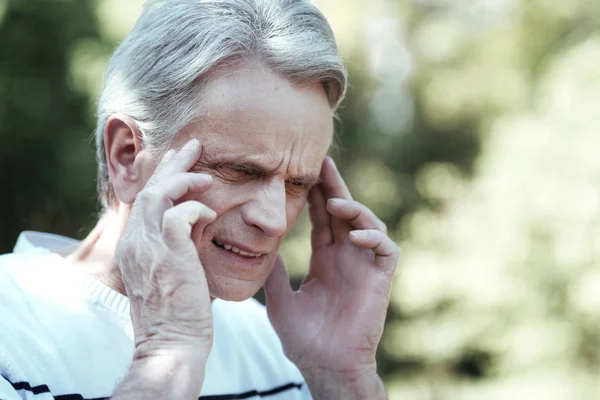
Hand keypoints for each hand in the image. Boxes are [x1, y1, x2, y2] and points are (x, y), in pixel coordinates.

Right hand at [115, 139, 215, 359]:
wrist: (172, 345)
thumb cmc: (179, 314)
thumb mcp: (172, 271)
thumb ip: (179, 243)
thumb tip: (198, 220)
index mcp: (133, 246)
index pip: (144, 200)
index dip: (162, 176)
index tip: (180, 161)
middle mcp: (134, 243)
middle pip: (149, 189)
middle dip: (172, 164)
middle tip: (194, 145)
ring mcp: (148, 248)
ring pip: (158, 194)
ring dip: (184, 179)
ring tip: (206, 173)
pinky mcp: (168, 255)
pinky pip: (179, 215)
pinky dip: (196, 208)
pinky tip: (210, 213)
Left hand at [264, 157, 398, 384]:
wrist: (325, 366)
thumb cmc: (304, 339)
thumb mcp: (280, 299)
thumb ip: (274, 273)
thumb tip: (258, 248)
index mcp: (325, 260)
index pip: (322, 219)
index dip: (316, 196)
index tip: (305, 173)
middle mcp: (347, 258)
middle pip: (344, 213)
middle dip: (335, 187)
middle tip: (323, 163)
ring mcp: (364, 267)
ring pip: (368, 224)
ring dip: (355, 209)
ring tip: (335, 202)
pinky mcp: (380, 279)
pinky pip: (386, 250)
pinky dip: (374, 238)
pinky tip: (354, 236)